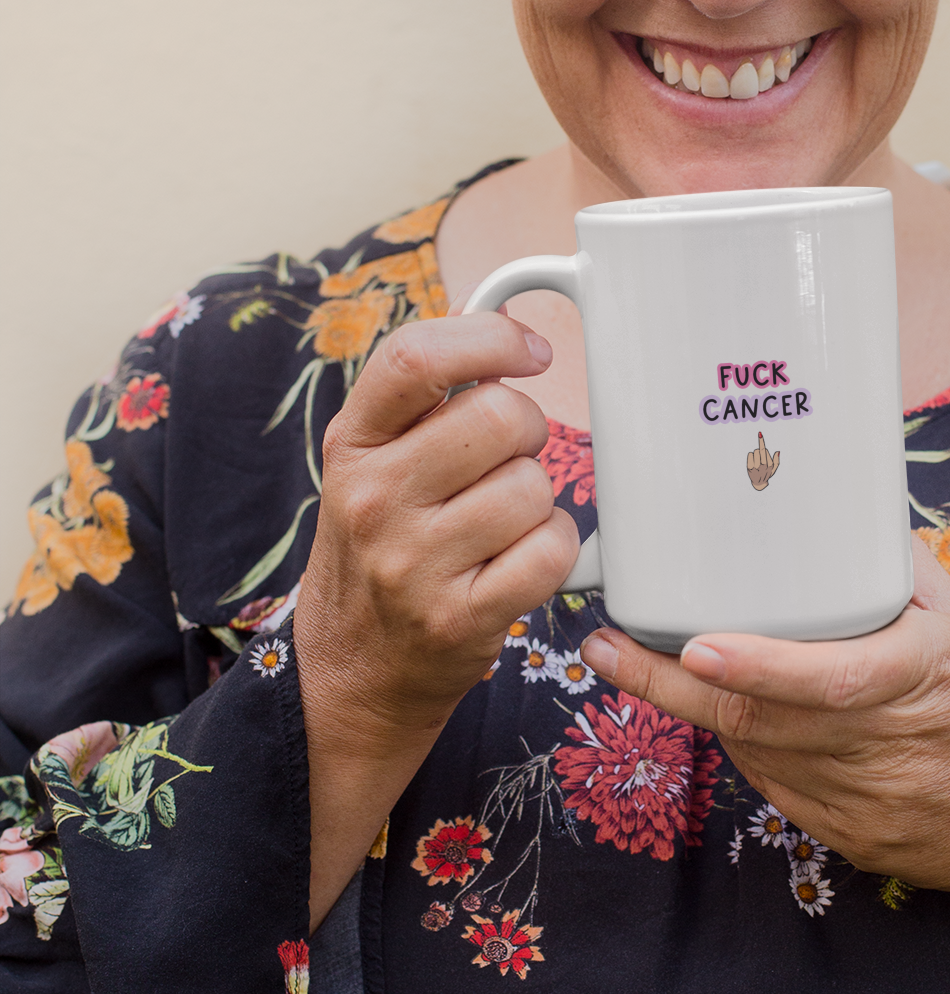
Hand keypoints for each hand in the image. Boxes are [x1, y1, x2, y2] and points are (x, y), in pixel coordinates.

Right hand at [294, 312, 578, 921]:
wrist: (351, 673)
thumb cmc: (380, 548)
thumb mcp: (372, 463)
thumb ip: (425, 399)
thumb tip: (498, 319)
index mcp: (352, 443)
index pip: (416, 356)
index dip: (489, 336)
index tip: (529, 351)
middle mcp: (373, 497)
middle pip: (500, 416)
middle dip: (528, 431)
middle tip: (508, 462)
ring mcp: (413, 563)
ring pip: (534, 486)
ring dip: (539, 500)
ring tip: (502, 524)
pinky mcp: (460, 619)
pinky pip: (553, 550)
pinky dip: (555, 549)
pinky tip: (520, 560)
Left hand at [578, 537, 949, 993]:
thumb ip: (902, 576)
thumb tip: (839, 514)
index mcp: (925, 680)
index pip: (832, 680)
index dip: (759, 665)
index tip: (696, 640)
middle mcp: (889, 747)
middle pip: (762, 721)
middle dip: (669, 684)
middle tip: (604, 644)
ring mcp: (866, 804)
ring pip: (757, 754)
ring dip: (696, 708)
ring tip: (637, 658)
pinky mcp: (852, 840)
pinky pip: (779, 788)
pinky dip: (744, 746)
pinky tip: (721, 708)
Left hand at [746, 430, 780, 490]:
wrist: (759, 483)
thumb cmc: (767, 473)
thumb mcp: (774, 468)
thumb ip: (776, 460)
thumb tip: (778, 452)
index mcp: (769, 464)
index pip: (764, 450)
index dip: (761, 441)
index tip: (759, 433)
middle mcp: (762, 465)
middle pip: (760, 450)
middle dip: (761, 451)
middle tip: (761, 456)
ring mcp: (755, 467)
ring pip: (754, 452)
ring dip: (756, 454)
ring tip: (757, 460)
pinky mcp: (749, 467)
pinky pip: (749, 455)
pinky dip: (751, 456)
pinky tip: (753, 461)